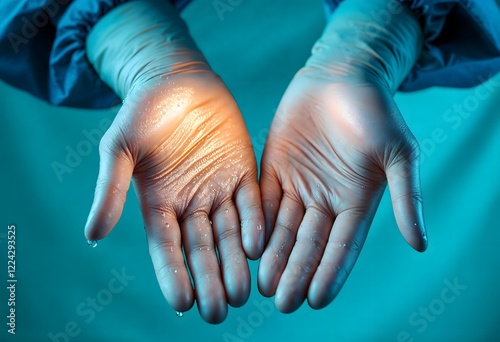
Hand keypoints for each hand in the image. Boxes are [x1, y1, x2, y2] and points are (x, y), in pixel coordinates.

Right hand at [84, 72, 264, 322]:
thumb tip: (92, 235)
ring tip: (242, 293)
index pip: (166, 248)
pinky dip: (254, 224)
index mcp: (160, 203)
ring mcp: (219, 189)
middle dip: (209, 279)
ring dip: (235, 262)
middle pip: (201, 249)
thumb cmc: (143, 111)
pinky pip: (251, 203)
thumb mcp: (119, 147)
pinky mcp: (242, 172)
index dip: (174, 275)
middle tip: (218, 311)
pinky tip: (258, 246)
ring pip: (229, 233)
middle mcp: (191, 203)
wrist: (177, 81)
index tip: (183, 304)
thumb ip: (110, 189)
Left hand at [257, 69, 426, 312]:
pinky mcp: (274, 168)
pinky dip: (257, 223)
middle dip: (296, 272)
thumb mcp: (398, 154)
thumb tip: (421, 244)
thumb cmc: (376, 111)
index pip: (342, 246)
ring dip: (274, 256)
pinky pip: (264, 200)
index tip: (316, 300)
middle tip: (282, 302)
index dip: (330, 273)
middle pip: (309, 244)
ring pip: (283, 228)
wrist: (342, 76)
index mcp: (356, 202)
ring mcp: (298, 185)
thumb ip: (406, 197)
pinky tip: (250, 245)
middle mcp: (325, 200)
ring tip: (263, 284)